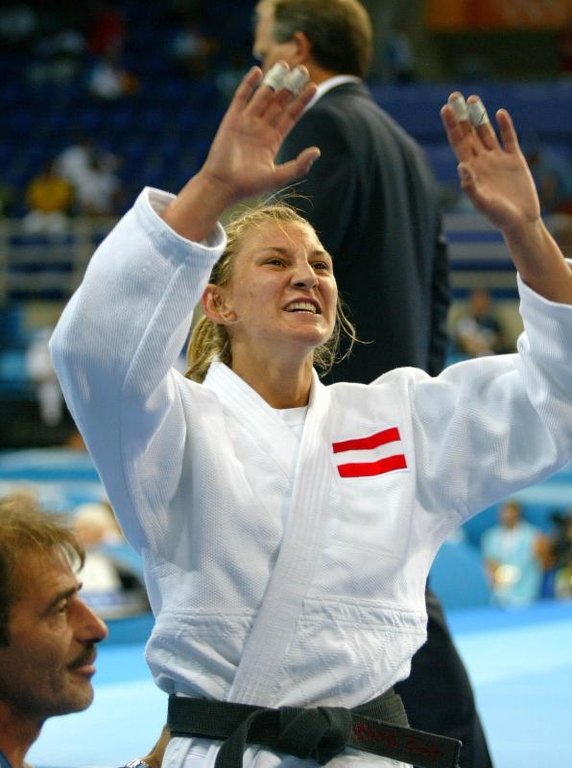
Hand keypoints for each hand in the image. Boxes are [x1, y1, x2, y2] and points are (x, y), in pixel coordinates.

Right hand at [162, 64, 319, 240]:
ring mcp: (246, 122)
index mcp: (272, 140)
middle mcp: (260, 129)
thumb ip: (299, 165)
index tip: (313, 87)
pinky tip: (258, 71)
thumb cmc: (249, 186)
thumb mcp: (279, 177)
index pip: (291, 116)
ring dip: (273, 81)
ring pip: (263, 96)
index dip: (302, 102)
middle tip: (303, 70)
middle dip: (291, 87)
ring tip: (285, 65)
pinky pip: (241, 98)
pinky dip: (248, 84)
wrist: (223, 186)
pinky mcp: (231, 119)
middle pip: (279, 103)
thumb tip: (317, 150)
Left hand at [440, 93, 539, 234]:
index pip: (458, 143)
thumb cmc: (498, 217)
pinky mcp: (515, 160)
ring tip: (472, 99)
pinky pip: (509, 139)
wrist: (521, 222)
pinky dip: (505, 126)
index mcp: (471, 170)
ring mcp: (498, 160)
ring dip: (479, 116)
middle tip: (454, 95)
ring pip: (486, 133)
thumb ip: (470, 186)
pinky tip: (499, 113)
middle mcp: (482, 162)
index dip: (451, 126)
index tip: (445, 109)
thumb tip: (460, 166)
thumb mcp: (482, 203)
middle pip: (469, 134)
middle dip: (461, 116)